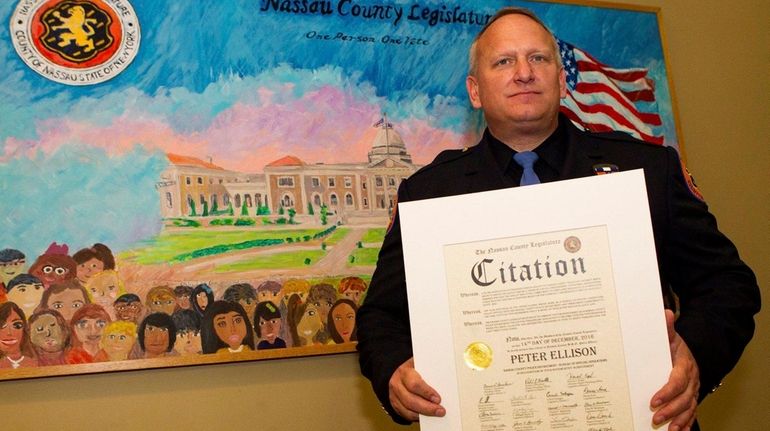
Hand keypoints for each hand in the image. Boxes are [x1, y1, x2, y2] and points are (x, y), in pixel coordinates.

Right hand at [388, 357, 445, 421]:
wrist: (399, 371)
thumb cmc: (414, 367)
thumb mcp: (420, 363)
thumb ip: (429, 370)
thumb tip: (445, 378)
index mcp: (404, 372)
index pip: (414, 384)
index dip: (427, 393)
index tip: (438, 399)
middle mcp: (397, 384)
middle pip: (411, 400)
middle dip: (427, 408)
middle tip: (440, 411)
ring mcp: (394, 396)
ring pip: (407, 410)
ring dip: (423, 414)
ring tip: (435, 414)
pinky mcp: (395, 404)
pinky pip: (405, 415)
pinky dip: (417, 417)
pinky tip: (426, 416)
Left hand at [650, 309, 699, 430]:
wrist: (693, 351)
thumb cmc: (677, 345)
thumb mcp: (671, 336)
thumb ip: (666, 328)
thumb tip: (665, 314)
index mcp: (685, 365)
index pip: (677, 381)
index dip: (667, 392)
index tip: (654, 400)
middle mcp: (692, 380)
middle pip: (684, 398)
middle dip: (671, 409)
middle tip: (656, 417)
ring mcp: (693, 389)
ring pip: (689, 407)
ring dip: (679, 419)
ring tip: (668, 429)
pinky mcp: (692, 397)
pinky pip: (692, 412)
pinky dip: (687, 423)